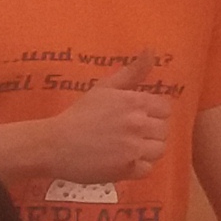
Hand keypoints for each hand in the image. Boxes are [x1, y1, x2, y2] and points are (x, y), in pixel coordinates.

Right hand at [34, 54, 170, 185]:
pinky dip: (137, 168)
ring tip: (127, 148)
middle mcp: (138, 124)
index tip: (139, 118)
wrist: (55, 144)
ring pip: (159, 151)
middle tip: (130, 135)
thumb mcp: (104, 88)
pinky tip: (122, 162)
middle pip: (164, 130)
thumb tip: (151, 50)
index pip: (165, 109)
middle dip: (150, 133)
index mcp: (135, 102)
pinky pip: (147, 169)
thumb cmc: (79, 114)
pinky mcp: (127, 169)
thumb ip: (132, 72)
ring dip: (146, 151)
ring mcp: (134, 148)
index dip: (154, 114)